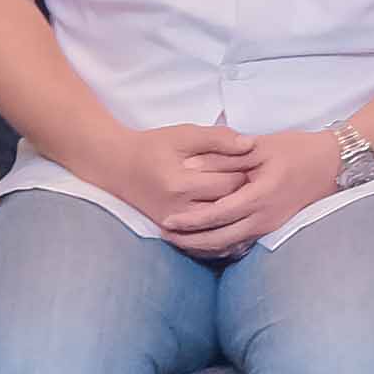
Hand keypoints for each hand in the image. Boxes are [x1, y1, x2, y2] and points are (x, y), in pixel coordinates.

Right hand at [122, 119, 282, 249]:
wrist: (117, 166)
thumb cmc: (152, 146)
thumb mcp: (184, 134)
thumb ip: (217, 138)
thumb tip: (250, 144)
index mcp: (181, 183)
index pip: (230, 183)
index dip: (247, 171)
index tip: (256, 163)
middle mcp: (177, 210)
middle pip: (227, 206)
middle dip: (244, 192)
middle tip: (256, 179)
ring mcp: (173, 224)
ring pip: (219, 226)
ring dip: (234, 213)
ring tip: (244, 198)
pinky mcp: (170, 231)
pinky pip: (203, 239)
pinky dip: (220, 232)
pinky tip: (233, 221)